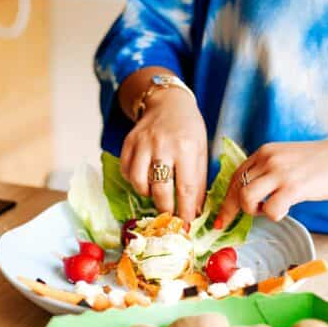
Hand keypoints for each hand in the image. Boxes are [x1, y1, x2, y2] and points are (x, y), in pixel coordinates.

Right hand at [120, 88, 207, 221]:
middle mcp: (162, 145)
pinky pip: (126, 171)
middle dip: (165, 209)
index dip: (185, 210)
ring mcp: (142, 143)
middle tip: (170, 217)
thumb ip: (197, 180)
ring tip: (156, 194)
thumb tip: (195, 211)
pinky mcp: (128, 142)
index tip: (186, 224)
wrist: (168, 102)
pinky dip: (134, 181)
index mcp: (186, 148)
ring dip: (147, 194)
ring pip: (138, 182)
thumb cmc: (188, 129)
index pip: (185, 187)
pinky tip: (144, 180)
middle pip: (160, 189)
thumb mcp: (201, 151)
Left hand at [214, 138, 327, 228]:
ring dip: (253, 211)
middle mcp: (269, 159)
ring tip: (269, 211)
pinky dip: (273, 216)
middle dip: (230, 210)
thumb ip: (270, 171)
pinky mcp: (294, 187)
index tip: (221, 215)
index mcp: (266, 152)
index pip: (235, 176)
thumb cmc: (324, 164)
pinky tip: (284, 212)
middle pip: (236, 188)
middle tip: (228, 224)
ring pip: (246, 198)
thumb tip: (251, 194)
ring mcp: (280, 172)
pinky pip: (269, 209)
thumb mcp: (289, 159)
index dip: (225, 197)